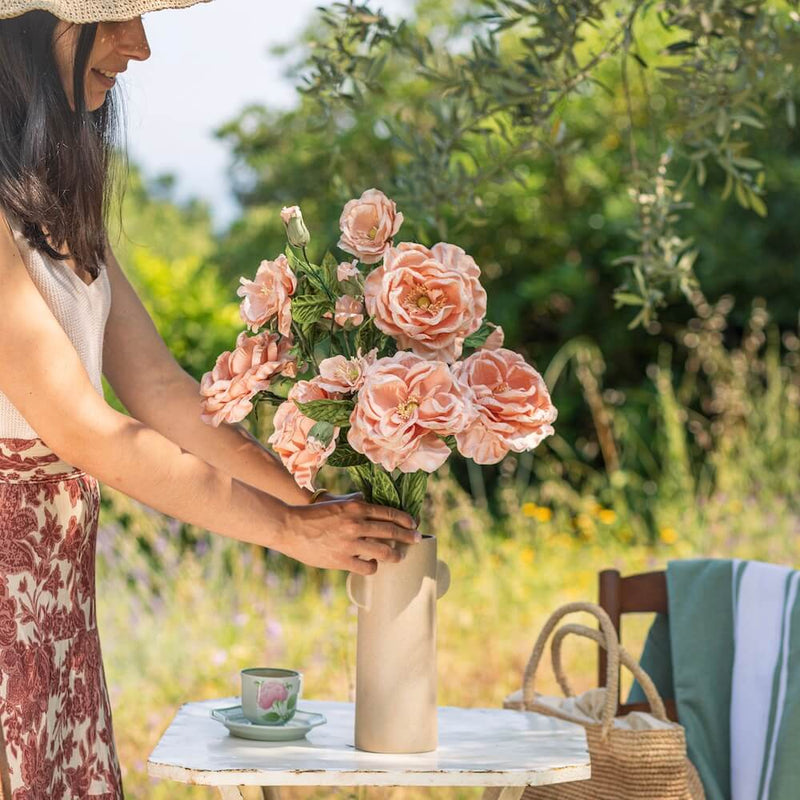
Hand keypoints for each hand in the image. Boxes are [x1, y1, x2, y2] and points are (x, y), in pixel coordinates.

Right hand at [283, 495, 419, 575]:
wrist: (289, 527)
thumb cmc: (312, 514)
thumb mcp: (336, 502)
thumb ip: (354, 501)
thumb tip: (368, 499)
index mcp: (356, 507)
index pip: (389, 513)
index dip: (405, 520)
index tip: (413, 524)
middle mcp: (356, 524)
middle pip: (391, 531)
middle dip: (407, 536)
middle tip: (416, 540)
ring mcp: (350, 543)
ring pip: (383, 551)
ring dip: (394, 555)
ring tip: (398, 557)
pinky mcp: (341, 559)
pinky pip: (366, 566)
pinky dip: (373, 567)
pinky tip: (372, 566)